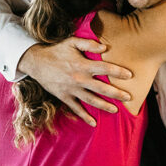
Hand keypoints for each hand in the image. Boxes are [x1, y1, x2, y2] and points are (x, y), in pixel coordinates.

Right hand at [18, 37, 133, 126]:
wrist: (35, 62)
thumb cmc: (56, 50)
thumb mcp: (72, 42)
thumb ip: (89, 44)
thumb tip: (105, 47)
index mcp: (82, 64)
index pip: (105, 68)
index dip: (118, 72)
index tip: (130, 75)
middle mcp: (79, 79)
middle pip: (102, 88)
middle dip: (117, 93)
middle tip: (129, 97)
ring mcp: (71, 89)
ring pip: (91, 100)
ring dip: (104, 106)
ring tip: (116, 110)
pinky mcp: (64, 97)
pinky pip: (76, 109)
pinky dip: (84, 117)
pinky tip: (93, 123)